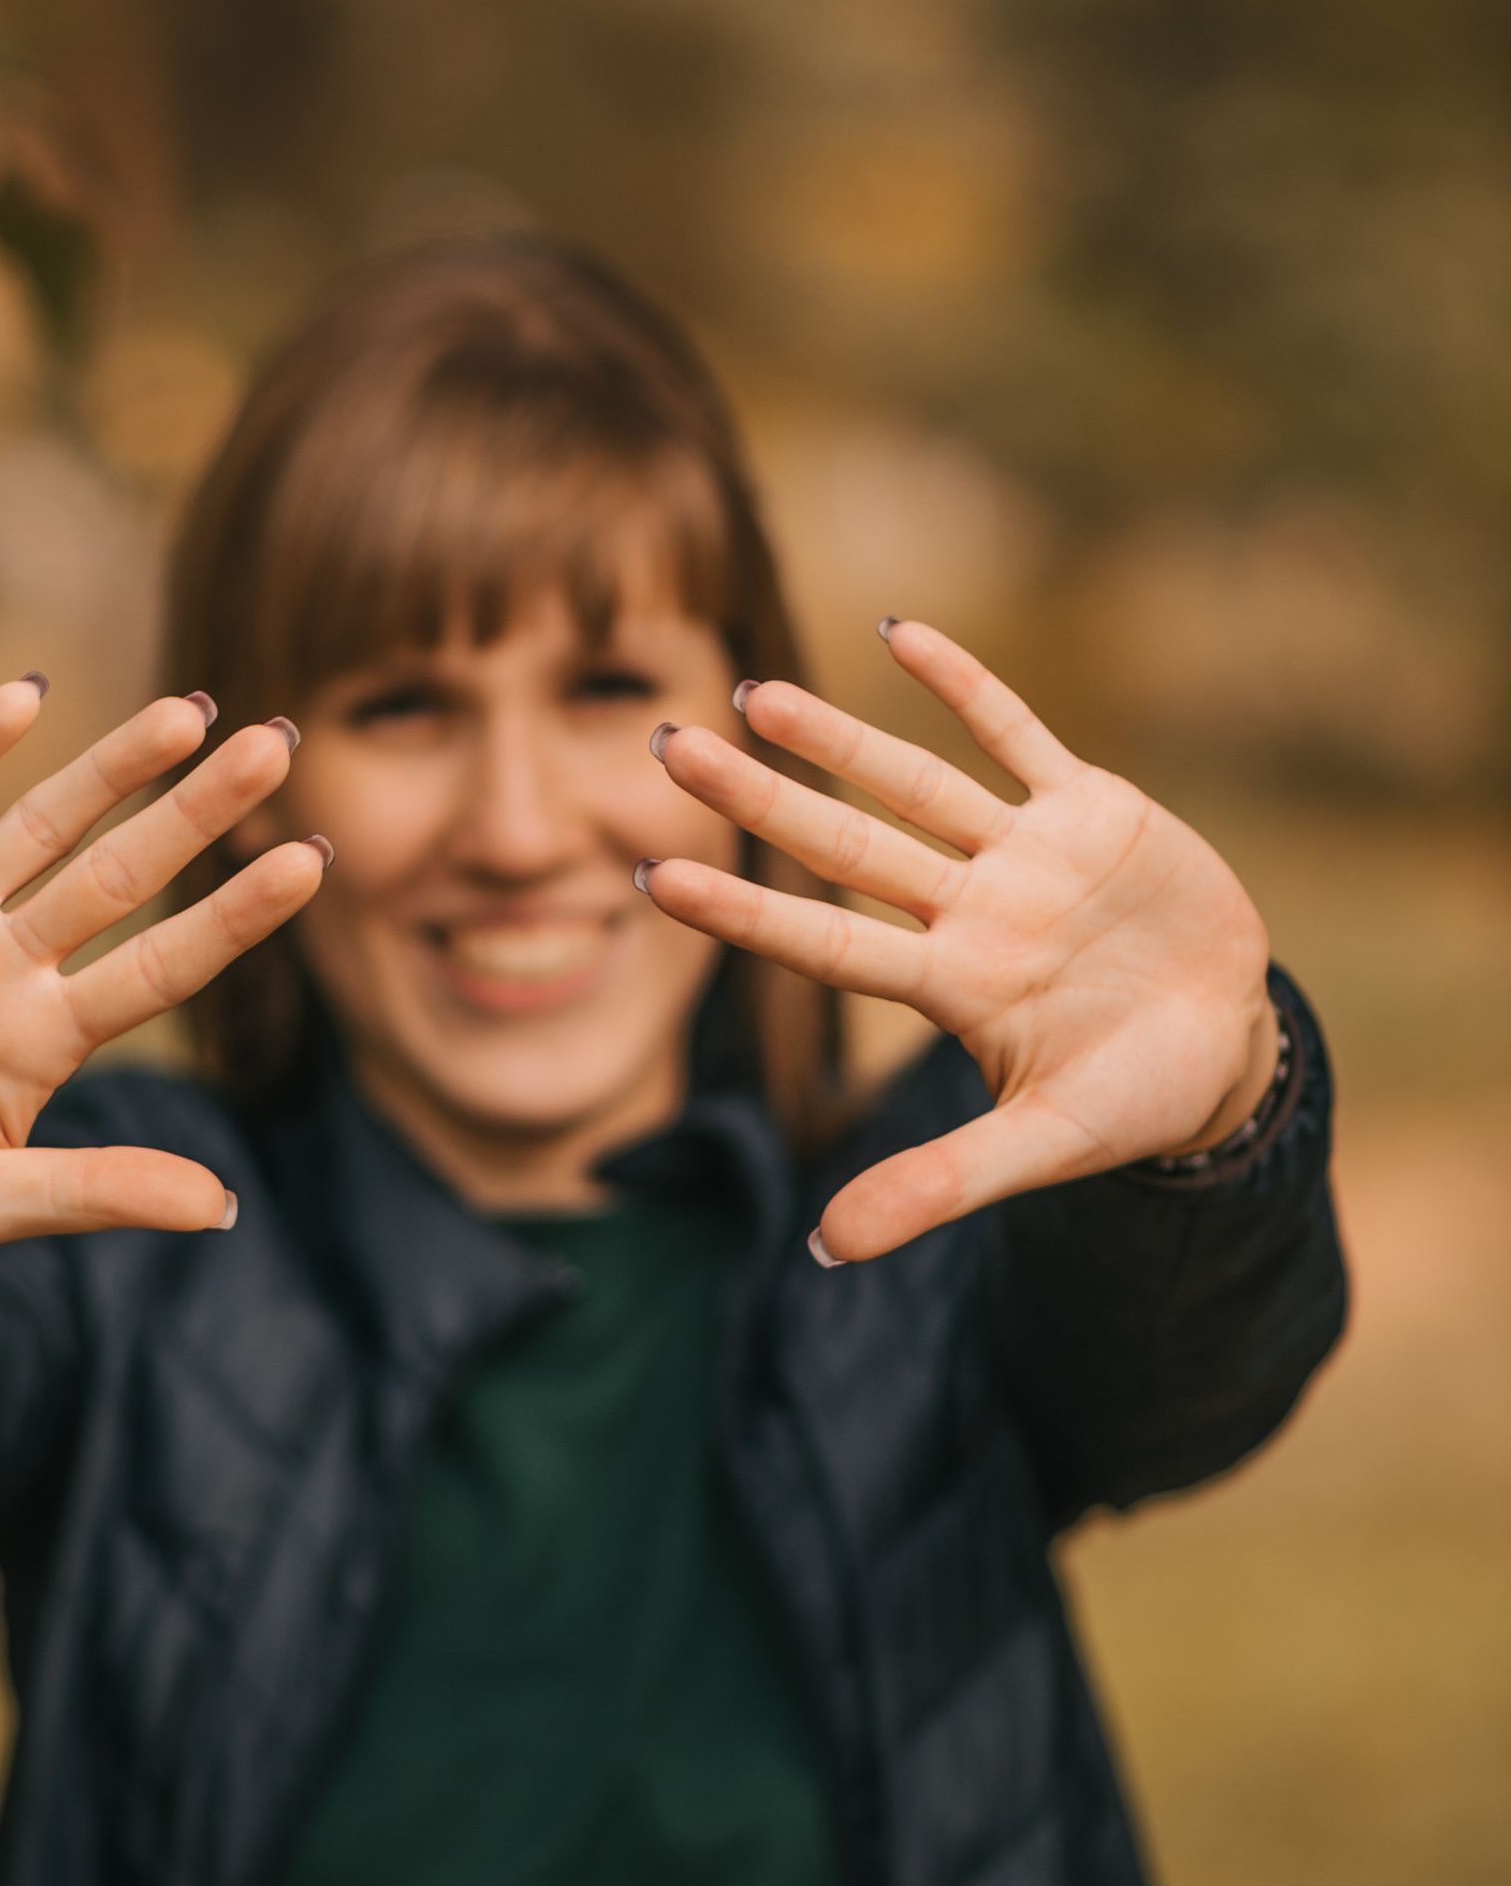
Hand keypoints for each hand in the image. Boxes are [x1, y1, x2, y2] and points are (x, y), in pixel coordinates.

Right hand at [0, 680, 325, 1299]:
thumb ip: (90, 1191)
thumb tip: (221, 1209)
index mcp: (45, 1040)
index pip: (164, 966)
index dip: (235, 913)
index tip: (312, 860)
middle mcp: (6, 967)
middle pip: (122, 875)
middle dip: (197, 811)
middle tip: (281, 744)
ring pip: (40, 827)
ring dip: (110, 768)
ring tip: (192, 710)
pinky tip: (27, 695)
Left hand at [643, 621, 1278, 1264]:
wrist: (1232, 1050)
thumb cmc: (1132, 1102)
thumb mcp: (1043, 1149)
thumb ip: (937, 1187)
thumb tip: (825, 1251)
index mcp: (951, 985)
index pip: (823, 941)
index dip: (743, 910)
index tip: (652, 877)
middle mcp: (971, 909)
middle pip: (845, 848)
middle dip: (759, 800)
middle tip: (666, 750)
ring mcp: (1026, 855)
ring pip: (913, 783)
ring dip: (836, 738)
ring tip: (750, 692)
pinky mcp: (1092, 811)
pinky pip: (1016, 733)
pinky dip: (965, 685)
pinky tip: (897, 634)